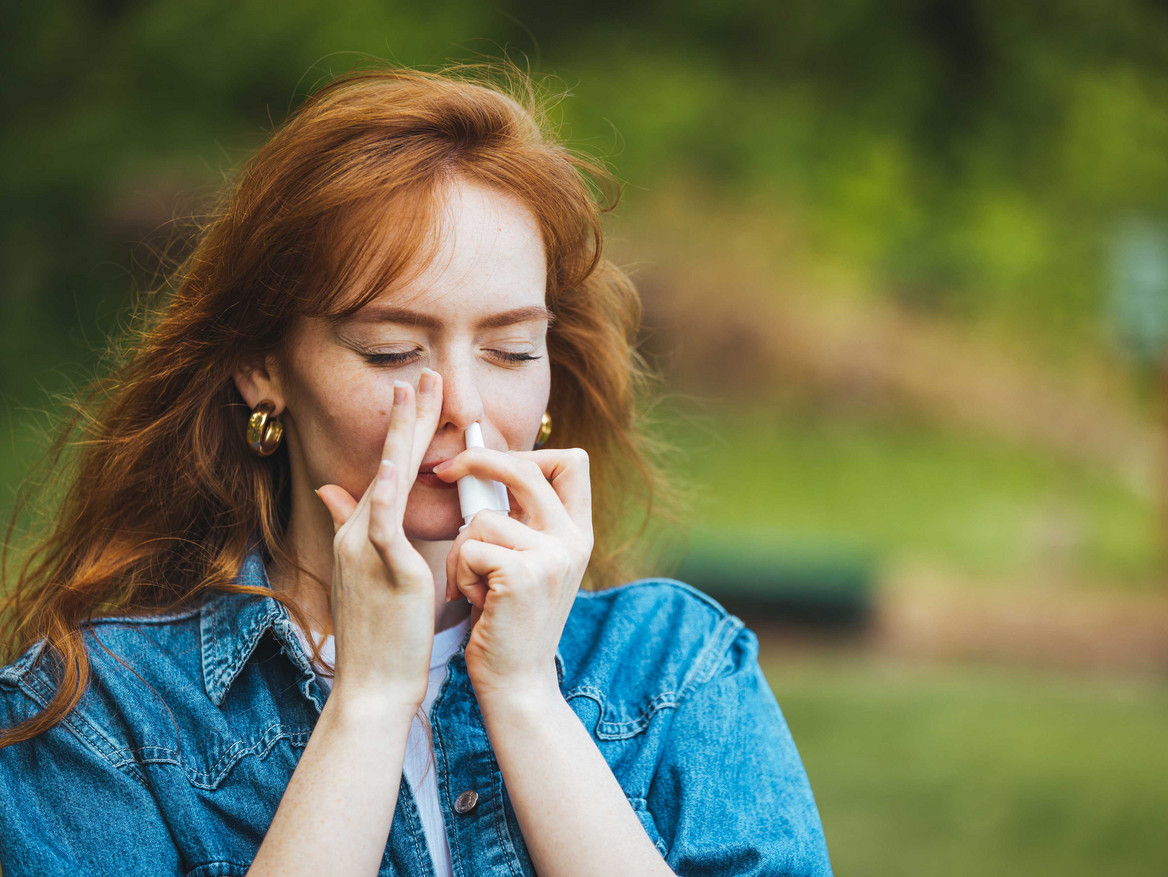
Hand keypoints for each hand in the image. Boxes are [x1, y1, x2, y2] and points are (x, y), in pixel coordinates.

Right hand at [314, 370, 443, 710]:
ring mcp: (365, 549)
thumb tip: (333, 493)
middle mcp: (357, 532)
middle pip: (386, 462)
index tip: (420, 394)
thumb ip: (352, 530)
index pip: (388, 469)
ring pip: (385, 479)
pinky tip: (400, 462)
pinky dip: (389, 490)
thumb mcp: (364, 574)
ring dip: (401, 434)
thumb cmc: (379, 636)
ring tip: (414, 392)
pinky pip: (383, 523)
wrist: (372, 686)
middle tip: (424, 373)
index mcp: (361, 533)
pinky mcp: (382, 570)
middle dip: (407, 416)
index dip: (405, 430)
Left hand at [432, 447, 593, 703]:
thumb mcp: (528, 562)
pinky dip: (459, 574)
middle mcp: (573, 540)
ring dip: (461, 551)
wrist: (517, 681)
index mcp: (577, 533)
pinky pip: (469, 547)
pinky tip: (474, 601)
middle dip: (477, 460)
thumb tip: (485, 463)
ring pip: (482, 518)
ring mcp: (552, 556)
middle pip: (525, 468)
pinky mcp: (521, 574)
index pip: (572, 462)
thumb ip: (522, 519)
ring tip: (474, 585)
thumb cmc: (508, 619)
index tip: (491, 459)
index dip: (530, 451)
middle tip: (445, 471)